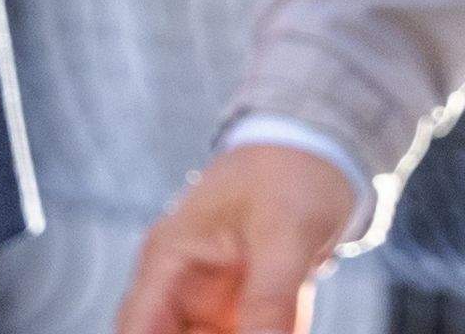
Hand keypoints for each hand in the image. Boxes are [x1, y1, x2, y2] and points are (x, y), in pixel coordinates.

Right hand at [111, 138, 360, 333]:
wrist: (326, 148)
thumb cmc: (294, 170)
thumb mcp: (286, 231)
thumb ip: (270, 297)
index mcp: (169, 256)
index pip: (137, 327)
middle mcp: (179, 281)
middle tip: (259, 328)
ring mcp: (209, 295)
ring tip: (282, 311)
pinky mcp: (241, 302)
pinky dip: (274, 332)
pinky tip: (295, 317)